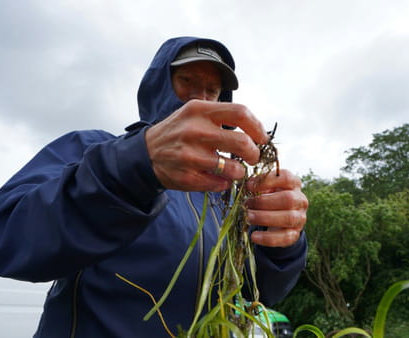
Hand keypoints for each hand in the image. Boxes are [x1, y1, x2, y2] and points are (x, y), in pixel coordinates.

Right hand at [145, 100, 268, 191]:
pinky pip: (220, 184)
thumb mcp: (196, 113)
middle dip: (254, 154)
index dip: (258, 127)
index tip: (262, 138)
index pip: (240, 113)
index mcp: (199, 110)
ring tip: (235, 169)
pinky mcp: (187, 177)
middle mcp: (194, 131)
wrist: (146, 153)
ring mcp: (190, 156)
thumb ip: (223, 115)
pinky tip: (219, 177)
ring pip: (234, 169)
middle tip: (253, 157)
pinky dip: (225, 183)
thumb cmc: (180, 131)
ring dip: (240, 171)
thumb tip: (257, 128)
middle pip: (242, 142)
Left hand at [246, 169, 307, 246]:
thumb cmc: (271, 197)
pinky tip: (254, 237)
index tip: (249, 186)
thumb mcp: (267, 187)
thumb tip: (248, 184)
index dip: (267, 181)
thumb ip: (258, 183)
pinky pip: (285, 237)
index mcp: (294, 184)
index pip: (286, 178)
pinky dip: (268, 238)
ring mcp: (300, 217)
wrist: (281, 217)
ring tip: (248, 218)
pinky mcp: (295, 234)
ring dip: (265, 218)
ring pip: (288, 218)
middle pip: (288, 199)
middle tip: (247, 204)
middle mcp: (300, 200)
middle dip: (264, 202)